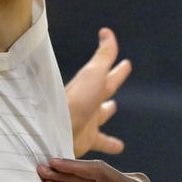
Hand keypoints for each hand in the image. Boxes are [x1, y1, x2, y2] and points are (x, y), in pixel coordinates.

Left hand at [64, 28, 131, 156]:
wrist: (55, 131)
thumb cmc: (76, 101)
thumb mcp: (93, 75)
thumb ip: (103, 56)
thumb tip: (107, 31)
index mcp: (92, 88)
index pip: (109, 76)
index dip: (119, 70)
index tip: (126, 63)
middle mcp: (90, 104)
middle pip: (104, 94)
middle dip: (111, 86)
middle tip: (118, 80)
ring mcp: (88, 123)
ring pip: (101, 118)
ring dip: (107, 114)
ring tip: (114, 109)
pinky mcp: (86, 141)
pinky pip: (102, 144)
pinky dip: (111, 146)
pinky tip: (119, 149)